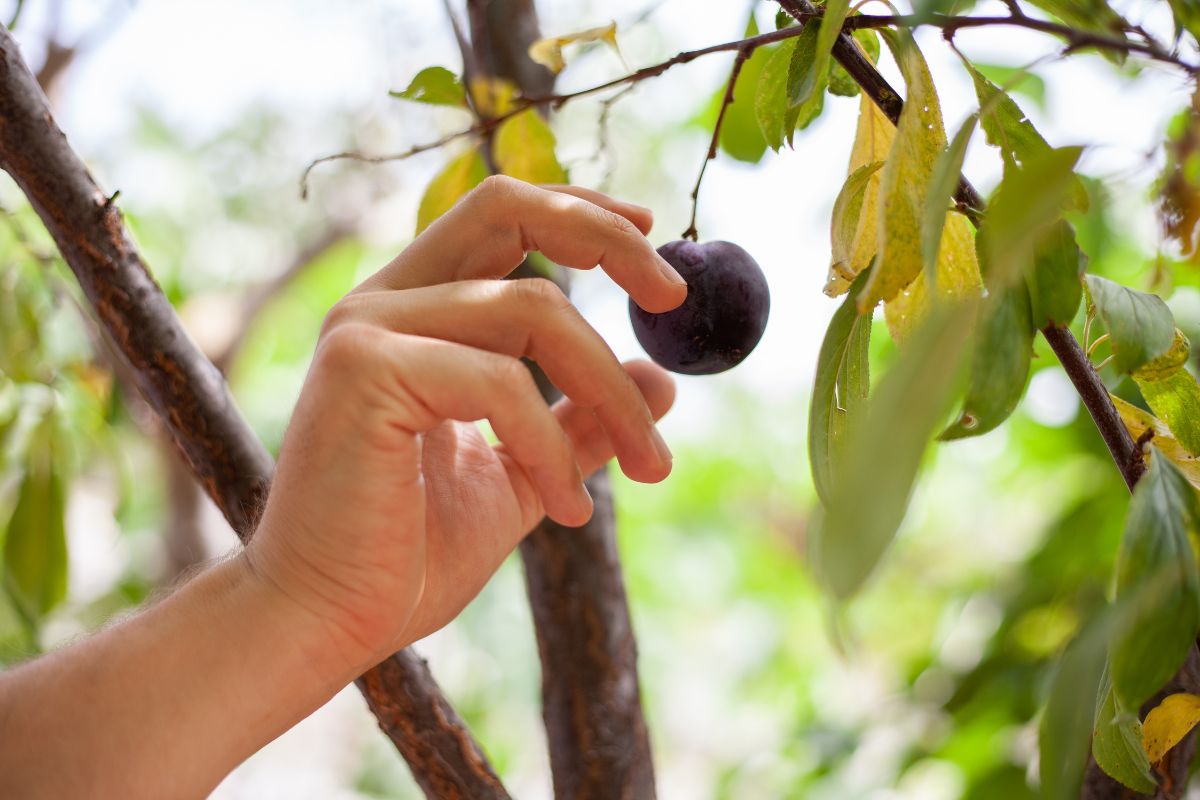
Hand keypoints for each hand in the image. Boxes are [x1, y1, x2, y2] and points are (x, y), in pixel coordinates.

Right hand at [243, 176, 686, 671]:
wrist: (326, 624)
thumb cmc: (409, 554)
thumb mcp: (523, 474)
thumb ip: (581, 421)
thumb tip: (661, 378)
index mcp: (414, 313)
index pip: (501, 214)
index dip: (580, 209)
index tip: (652, 231)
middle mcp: (383, 302)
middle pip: (507, 207)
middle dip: (607, 238)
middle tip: (676, 296)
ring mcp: (367, 328)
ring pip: (533, 308)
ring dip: (609, 391)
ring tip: (650, 469)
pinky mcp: (363, 369)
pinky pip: (500, 379)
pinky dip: (552, 446)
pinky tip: (568, 513)